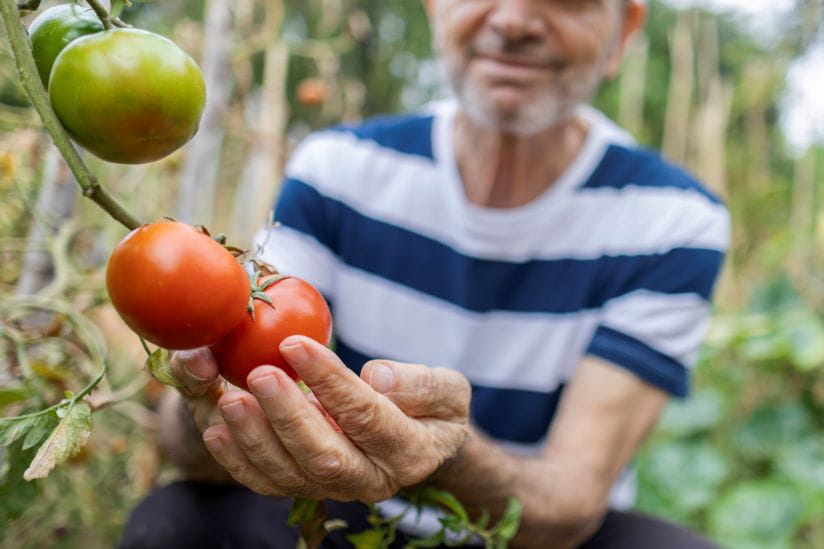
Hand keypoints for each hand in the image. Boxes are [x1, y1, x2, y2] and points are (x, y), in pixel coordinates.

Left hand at [170, 337, 470, 501]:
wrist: (414, 438)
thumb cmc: (429, 405)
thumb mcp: (447, 389)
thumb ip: (423, 384)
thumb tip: (377, 376)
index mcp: (409, 453)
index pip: (367, 417)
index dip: (331, 382)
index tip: (297, 344)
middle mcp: (369, 480)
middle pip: (323, 456)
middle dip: (287, 415)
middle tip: (258, 373)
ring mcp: (332, 489)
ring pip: (288, 474)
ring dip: (254, 436)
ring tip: (229, 396)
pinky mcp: (302, 487)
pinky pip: (266, 482)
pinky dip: (238, 459)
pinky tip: (217, 427)